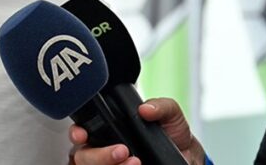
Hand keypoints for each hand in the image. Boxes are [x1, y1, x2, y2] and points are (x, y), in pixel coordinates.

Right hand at [68, 98, 205, 164]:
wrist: (188, 157)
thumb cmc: (172, 135)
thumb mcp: (170, 114)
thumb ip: (160, 106)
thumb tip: (145, 109)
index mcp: (107, 130)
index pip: (81, 131)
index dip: (76, 133)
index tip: (82, 135)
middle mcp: (104, 150)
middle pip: (83, 156)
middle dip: (99, 155)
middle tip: (122, 151)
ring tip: (136, 162)